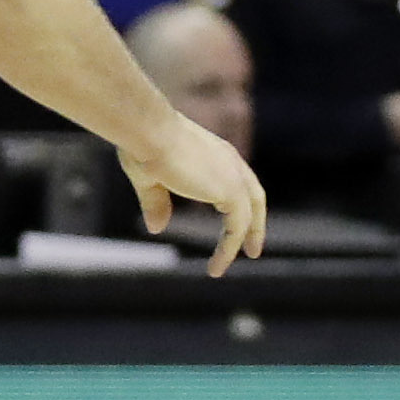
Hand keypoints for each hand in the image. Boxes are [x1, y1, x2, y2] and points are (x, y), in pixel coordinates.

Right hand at [124, 112, 266, 270]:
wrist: (149, 132)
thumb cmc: (144, 145)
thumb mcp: (150, 178)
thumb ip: (157, 202)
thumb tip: (156, 228)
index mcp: (215, 152)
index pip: (238, 179)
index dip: (241, 203)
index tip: (239, 224)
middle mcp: (230, 161)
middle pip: (254, 196)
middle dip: (255, 224)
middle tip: (253, 250)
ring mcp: (233, 175)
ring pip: (247, 216)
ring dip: (238, 243)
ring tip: (221, 267)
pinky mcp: (231, 191)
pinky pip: (237, 228)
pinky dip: (230, 248)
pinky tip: (216, 266)